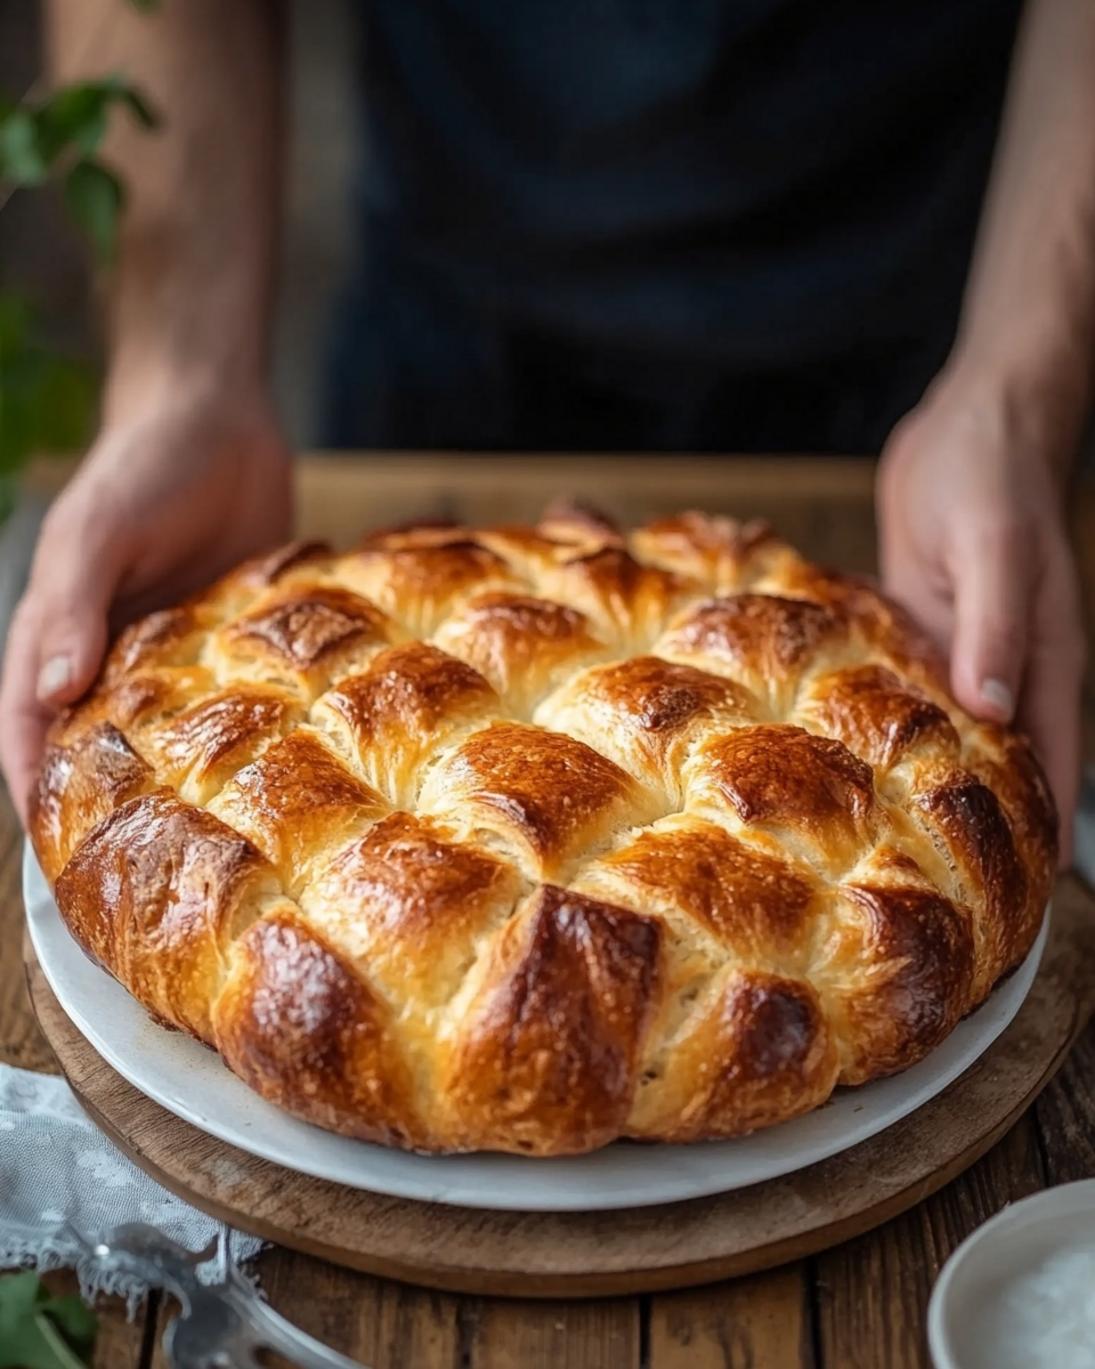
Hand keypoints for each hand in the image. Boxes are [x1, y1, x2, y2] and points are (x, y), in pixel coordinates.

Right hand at [0, 381, 292, 822]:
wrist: (222, 416)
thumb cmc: (143, 465)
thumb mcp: (98, 531)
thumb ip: (72, 607)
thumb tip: (52, 694)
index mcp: (60, 638)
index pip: (32, 734)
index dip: (37, 797)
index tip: (59, 865)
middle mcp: (112, 657)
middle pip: (97, 750)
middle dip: (109, 811)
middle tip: (142, 879)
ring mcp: (173, 654)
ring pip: (165, 738)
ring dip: (177, 786)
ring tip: (209, 850)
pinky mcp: (229, 643)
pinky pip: (228, 703)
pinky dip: (237, 741)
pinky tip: (267, 783)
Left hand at [877, 369, 1084, 865]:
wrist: (970, 422)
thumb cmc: (993, 476)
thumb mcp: (994, 549)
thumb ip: (996, 628)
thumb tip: (996, 709)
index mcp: (1043, 666)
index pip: (1049, 772)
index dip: (1036, 841)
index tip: (1010, 912)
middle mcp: (1006, 674)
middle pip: (998, 772)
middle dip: (974, 834)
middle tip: (928, 901)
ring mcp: (963, 656)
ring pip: (945, 742)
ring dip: (920, 788)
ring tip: (875, 854)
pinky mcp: (921, 634)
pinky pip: (905, 698)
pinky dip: (884, 733)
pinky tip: (843, 767)